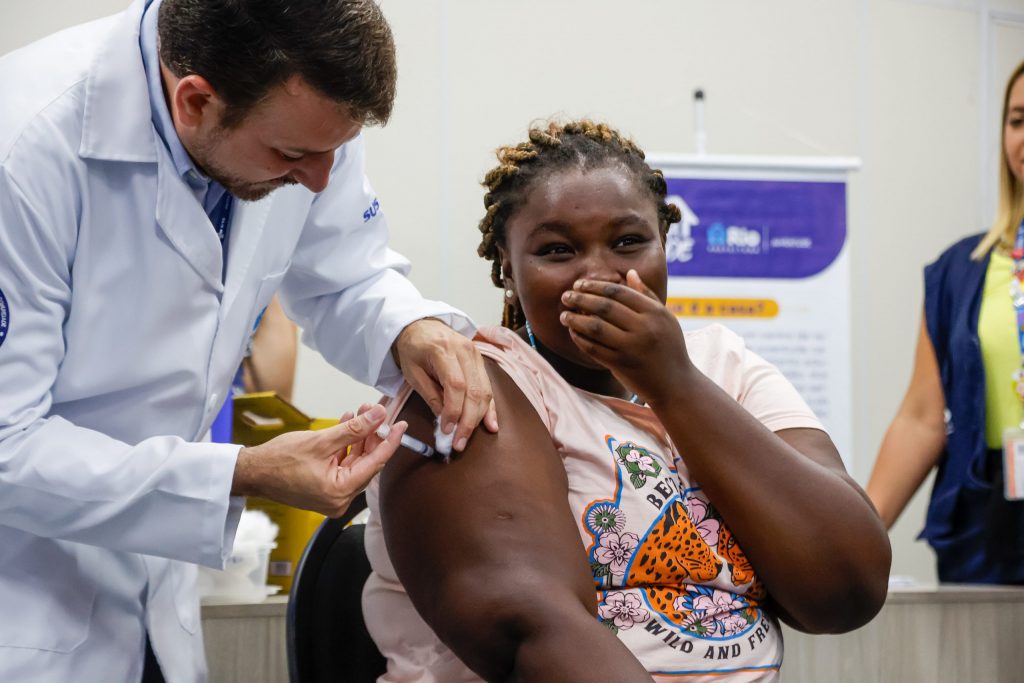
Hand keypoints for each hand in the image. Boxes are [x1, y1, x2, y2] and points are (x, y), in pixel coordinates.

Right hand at [231, 404, 406, 516]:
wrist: (252, 473)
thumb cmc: (279, 461)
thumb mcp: (321, 441)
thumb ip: (354, 429)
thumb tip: (379, 416)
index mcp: (340, 492)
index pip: (376, 463)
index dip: (390, 441)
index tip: (401, 425)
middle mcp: (339, 499)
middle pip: (366, 462)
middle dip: (372, 435)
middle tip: (376, 412)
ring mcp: (332, 495)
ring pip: (355, 462)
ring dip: (359, 437)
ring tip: (360, 412)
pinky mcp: (325, 489)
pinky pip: (343, 465)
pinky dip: (346, 446)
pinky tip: (347, 424)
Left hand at [392, 318, 497, 451]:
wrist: (422, 326)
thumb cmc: (414, 349)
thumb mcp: (413, 372)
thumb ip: (430, 395)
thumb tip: (445, 420)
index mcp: (443, 350)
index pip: (455, 385)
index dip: (453, 410)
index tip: (446, 430)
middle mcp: (465, 351)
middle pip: (474, 391)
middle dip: (467, 421)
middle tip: (458, 442)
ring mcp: (476, 355)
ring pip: (484, 392)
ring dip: (478, 419)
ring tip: (467, 438)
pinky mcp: (481, 362)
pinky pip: (489, 388)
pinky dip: (490, 409)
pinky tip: (491, 425)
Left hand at [559, 269, 691, 402]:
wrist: (675, 384)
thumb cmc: (669, 347)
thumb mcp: (665, 318)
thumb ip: (647, 295)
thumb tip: (630, 272)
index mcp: (654, 312)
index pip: (618, 292)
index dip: (595, 286)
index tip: (579, 284)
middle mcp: (644, 328)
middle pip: (604, 307)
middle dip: (580, 299)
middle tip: (566, 296)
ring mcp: (631, 348)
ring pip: (595, 327)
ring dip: (575, 319)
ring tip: (564, 315)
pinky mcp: (621, 365)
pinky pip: (594, 349)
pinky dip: (580, 339)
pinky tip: (573, 332)